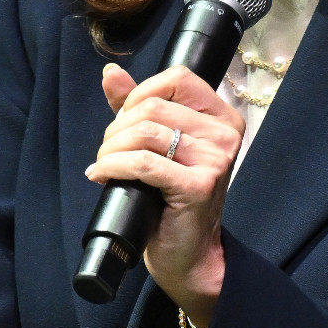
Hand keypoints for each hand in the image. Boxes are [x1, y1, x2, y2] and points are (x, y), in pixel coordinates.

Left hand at [85, 64, 244, 326]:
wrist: (189, 253)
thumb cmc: (172, 200)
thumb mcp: (159, 146)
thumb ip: (137, 107)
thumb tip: (111, 74)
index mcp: (223, 118)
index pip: (178, 78)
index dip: (141, 93)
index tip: (124, 119)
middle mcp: (226, 135)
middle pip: (154, 106)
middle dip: (118, 127)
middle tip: (108, 151)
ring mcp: (215, 161)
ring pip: (145, 132)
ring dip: (111, 148)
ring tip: (104, 164)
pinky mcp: (198, 186)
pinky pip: (143, 163)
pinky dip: (113, 166)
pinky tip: (101, 175)